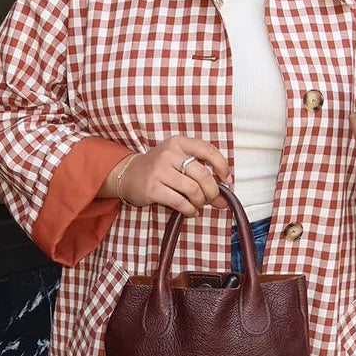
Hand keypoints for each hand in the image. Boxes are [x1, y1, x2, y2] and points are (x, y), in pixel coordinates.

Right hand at [103, 136, 231, 216]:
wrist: (128, 174)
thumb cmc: (160, 169)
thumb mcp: (179, 164)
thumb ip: (202, 177)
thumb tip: (224, 200)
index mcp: (179, 143)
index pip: (208, 150)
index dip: (222, 166)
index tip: (227, 179)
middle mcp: (169, 154)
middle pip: (202, 174)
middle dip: (212, 191)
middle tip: (211, 199)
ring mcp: (159, 171)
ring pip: (192, 190)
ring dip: (200, 202)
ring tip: (198, 205)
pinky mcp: (152, 188)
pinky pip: (179, 202)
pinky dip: (189, 210)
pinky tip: (190, 211)